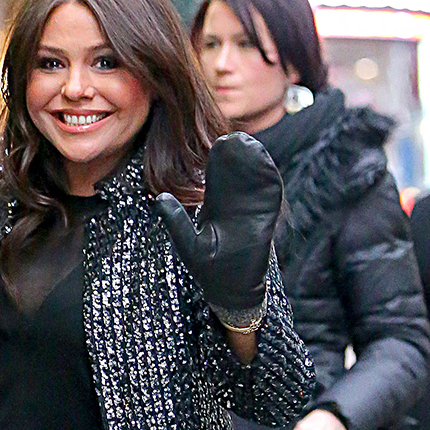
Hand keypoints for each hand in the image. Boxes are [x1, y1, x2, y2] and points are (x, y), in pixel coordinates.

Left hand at [155, 132, 283, 327]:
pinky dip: (268, 180)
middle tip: (233, 138)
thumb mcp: (188, 244)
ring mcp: (253, 211)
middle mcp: (236, 205)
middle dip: (238, 155)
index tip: (215, 143)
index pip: (218, 177)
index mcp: (216, 206)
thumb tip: (160, 198)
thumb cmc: (210, 271)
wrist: (233, 292)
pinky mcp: (267, 220)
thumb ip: (176, 221)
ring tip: (248, 146)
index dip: (218, 161)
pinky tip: (264, 166)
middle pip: (239, 173)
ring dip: (255, 163)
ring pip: (256, 180)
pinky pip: (270, 197)